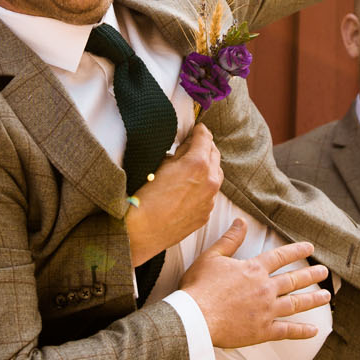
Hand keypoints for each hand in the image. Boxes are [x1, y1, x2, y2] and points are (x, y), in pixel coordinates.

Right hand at [126, 124, 221, 263]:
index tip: (198, 128)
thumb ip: (179, 153)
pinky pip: (210, 194)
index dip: (200, 130)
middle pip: (215, 155)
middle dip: (206, 147)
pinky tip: (190, 188)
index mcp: (198, 164)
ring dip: (208, 167)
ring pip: (216, 175)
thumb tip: (187, 148)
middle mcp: (210, 181)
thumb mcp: (161, 165)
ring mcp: (209, 199)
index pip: (205, 138)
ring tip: (194, 166)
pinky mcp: (205, 214)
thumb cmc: (146, 197)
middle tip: (194, 144)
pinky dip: (204, 187)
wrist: (142, 230)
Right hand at [179, 220, 327, 347]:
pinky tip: (314, 331)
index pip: (281, 256)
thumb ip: (230, 240)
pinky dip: (302, 331)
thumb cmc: (200, 287)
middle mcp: (265, 289)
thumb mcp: (212, 257)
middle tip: (324, 272)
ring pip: (296, 303)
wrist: (196, 317)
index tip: (310, 248)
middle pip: (294, 280)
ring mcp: (267, 310)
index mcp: (254, 270)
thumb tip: (241, 222)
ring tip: (326, 296)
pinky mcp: (263, 330)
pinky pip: (287, 331)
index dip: (297, 250)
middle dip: (311, 275)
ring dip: (313, 299)